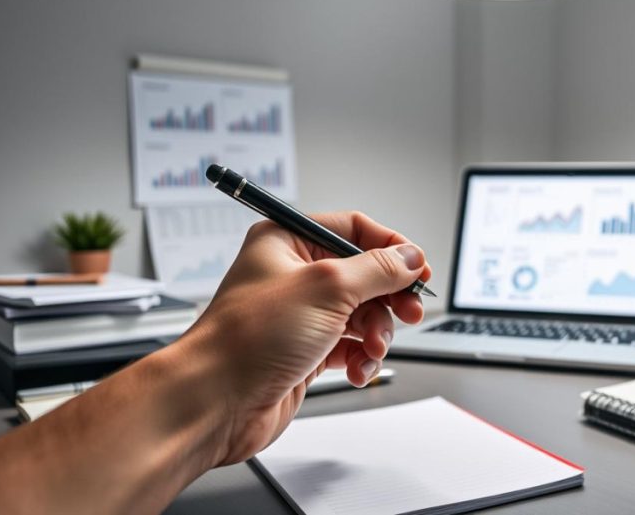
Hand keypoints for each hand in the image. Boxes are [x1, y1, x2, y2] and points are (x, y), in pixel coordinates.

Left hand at [181, 211, 431, 464]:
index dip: (391, 248)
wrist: (215, 403)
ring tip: (372, 348)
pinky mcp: (306, 350)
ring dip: (376, 333)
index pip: (354, 230)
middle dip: (388, 297)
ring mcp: (300, 314)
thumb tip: (410, 259)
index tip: (418, 269)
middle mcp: (294, 274)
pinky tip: (359, 368)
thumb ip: (377, 270)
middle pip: (365, 274)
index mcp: (287, 241)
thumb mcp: (326, 288)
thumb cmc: (246, 340)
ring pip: (362, 313)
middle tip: (409, 311)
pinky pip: (350, 346)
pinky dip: (362, 358)